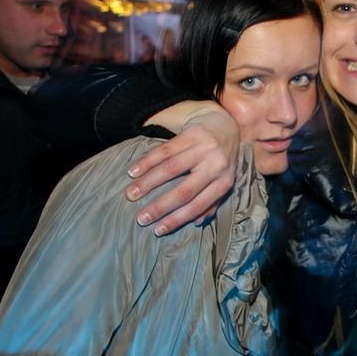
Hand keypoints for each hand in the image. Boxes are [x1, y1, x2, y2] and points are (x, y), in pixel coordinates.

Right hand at [126, 102, 238, 234]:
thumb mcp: (223, 181)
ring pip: (171, 168)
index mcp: (224, 182)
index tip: (157, 230)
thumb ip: (212, 202)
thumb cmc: (221, 161)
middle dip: (160, 207)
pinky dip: (147, 161)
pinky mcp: (192, 133)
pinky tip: (132, 171)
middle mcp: (216, 166)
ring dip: (148, 183)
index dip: (176, 219)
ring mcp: (204, 148)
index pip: (198, 205)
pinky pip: (165, 149)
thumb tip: (196, 222)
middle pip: (184, 191)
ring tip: (131, 194)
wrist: (225, 125)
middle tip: (140, 218)